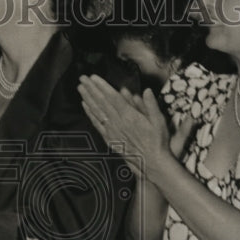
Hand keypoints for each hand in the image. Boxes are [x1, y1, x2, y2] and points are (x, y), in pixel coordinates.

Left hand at [79, 75, 194, 183]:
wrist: (151, 163)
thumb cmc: (157, 142)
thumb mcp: (159, 121)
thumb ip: (150, 105)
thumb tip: (145, 91)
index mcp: (130, 116)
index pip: (112, 97)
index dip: (102, 86)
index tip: (93, 77)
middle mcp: (118, 123)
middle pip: (102, 102)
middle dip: (91, 89)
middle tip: (82, 78)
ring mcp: (112, 131)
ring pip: (97, 112)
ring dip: (88, 99)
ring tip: (80, 88)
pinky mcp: (110, 139)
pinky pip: (97, 124)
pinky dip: (90, 114)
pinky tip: (85, 106)